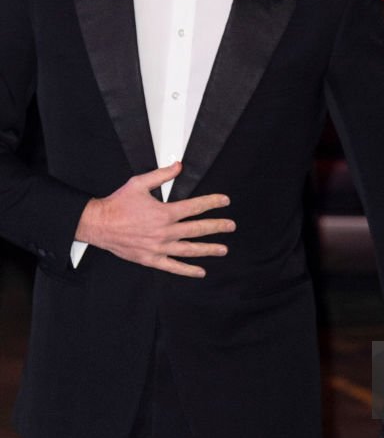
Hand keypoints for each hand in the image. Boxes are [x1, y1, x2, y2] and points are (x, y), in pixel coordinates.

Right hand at [75, 162, 234, 277]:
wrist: (98, 224)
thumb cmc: (117, 204)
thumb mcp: (139, 183)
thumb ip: (161, 175)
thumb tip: (178, 166)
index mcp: (164, 213)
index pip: (195, 207)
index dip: (212, 203)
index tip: (225, 201)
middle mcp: (165, 231)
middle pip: (197, 229)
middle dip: (217, 227)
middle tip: (231, 226)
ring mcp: (159, 247)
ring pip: (189, 249)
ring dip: (208, 249)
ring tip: (223, 249)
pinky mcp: (151, 259)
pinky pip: (173, 267)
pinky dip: (188, 270)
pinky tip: (200, 271)